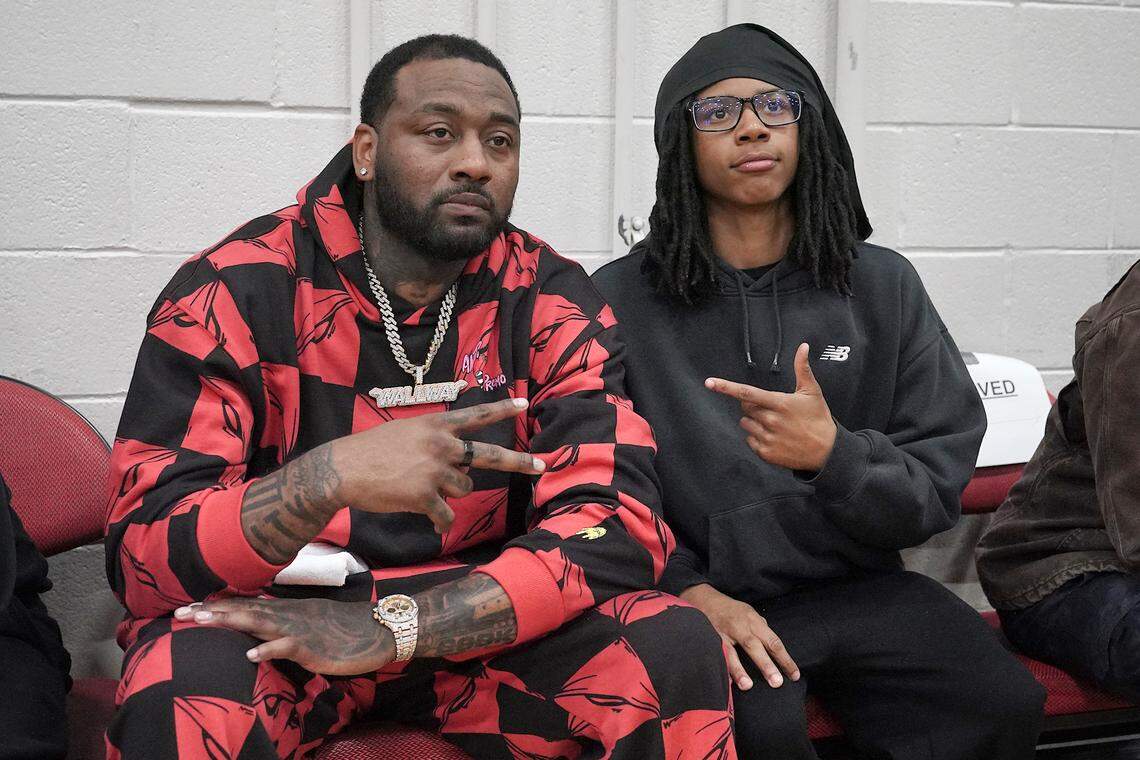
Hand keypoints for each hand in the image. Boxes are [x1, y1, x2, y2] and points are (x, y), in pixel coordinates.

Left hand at [174, 597, 393, 675]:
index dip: (216, 606)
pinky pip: (287, 648)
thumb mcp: (310, 621)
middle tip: (179, 612)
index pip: (246, 605)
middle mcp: (287, 615)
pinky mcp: (311, 646)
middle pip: (243, 610)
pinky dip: (268, 650)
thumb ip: (286, 623)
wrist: (377, 628)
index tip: (188, 607)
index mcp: (286, 609)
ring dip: (229, 621)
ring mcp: (298, 629)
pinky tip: (251, 655)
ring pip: (258, 623)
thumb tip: (263, 629)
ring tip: (202, 621)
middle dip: (211, 611)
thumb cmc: (345, 628)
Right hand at [332, 398, 545, 531]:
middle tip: (541, 466)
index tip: (525, 403)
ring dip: (450, 494)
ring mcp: (434, 470)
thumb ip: (435, 442)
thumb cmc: (369, 451)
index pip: (475, 415)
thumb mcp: (405, 432)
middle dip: (518, 461)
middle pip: (488, 455)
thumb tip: (460, 462)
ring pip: (463, 488)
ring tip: (423, 491)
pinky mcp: (425, 496)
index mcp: (435, 426)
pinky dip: (441, 522)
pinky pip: (446, 514)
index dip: (501, 409)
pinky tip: (432, 523)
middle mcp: (440, 445)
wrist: (341, 470)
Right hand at [680, 583, 798, 689]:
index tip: (794, 675)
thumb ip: (761, 629)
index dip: (784, 659)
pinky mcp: (708, 639)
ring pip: (731, 652)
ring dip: (739, 669)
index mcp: (753, 621)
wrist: (703, 599)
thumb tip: (773, 646)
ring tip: (747, 685)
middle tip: (776, 682)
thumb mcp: (749, 613)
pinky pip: (715, 655)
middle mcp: (738, 626)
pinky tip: (724, 682)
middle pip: (753, 645)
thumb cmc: (730, 609)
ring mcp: (722, 634)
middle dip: (766, 665)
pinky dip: (720, 667)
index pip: (772, 641)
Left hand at [706, 343, 836, 471]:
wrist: (827, 451)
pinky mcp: (766, 453)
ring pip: (745, 423)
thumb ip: (802, 368)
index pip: (747, 393)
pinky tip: (774, 437)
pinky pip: (749, 440)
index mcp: (779, 403)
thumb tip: (803, 347)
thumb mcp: (812, 392)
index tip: (710, 382)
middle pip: (745, 407)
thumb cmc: (818, 419)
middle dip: (753, 405)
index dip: (726, 387)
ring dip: (754, 421)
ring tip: (775, 424)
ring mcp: (767, 438)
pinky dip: (757, 437)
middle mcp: (771, 421)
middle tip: (771, 408)